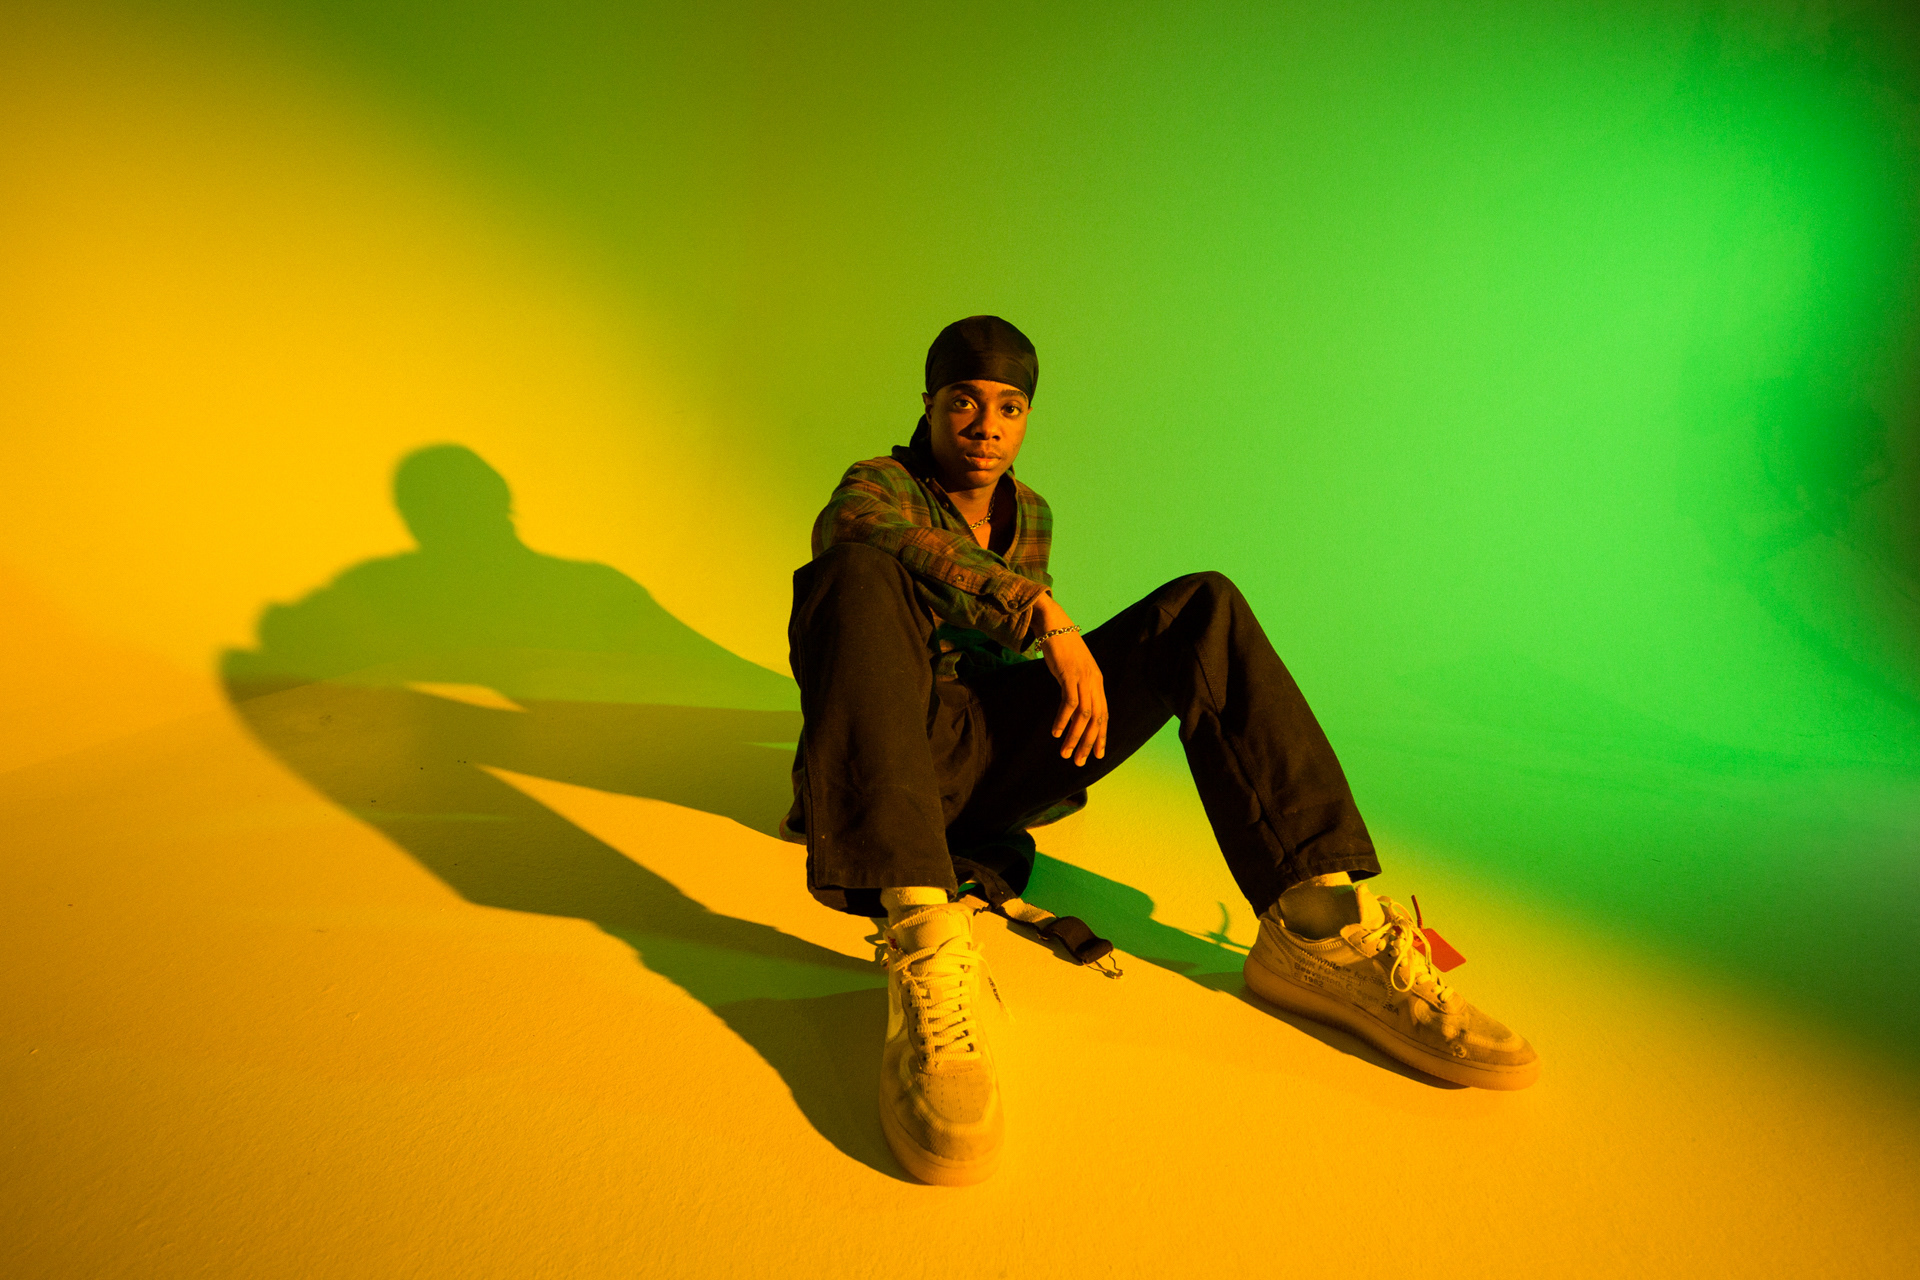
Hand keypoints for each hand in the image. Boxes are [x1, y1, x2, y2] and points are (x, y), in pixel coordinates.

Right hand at [1038, 605, 1106, 765]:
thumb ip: (1077, 686)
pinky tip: (1057, 733)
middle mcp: (1093, 682)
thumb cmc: (1061, 647)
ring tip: (1066, 754)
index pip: (1104, 715)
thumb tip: (1074, 706)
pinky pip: (1069, 703)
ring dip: (1075, 737)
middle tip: (1081, 762)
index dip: (1101, 736)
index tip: (1096, 755)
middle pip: (1097, 719)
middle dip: (1089, 743)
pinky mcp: (1069, 675)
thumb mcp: (1073, 670)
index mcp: (1097, 682)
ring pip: (1084, 715)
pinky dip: (1064, 720)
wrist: (1054, 624)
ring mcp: (1082, 678)